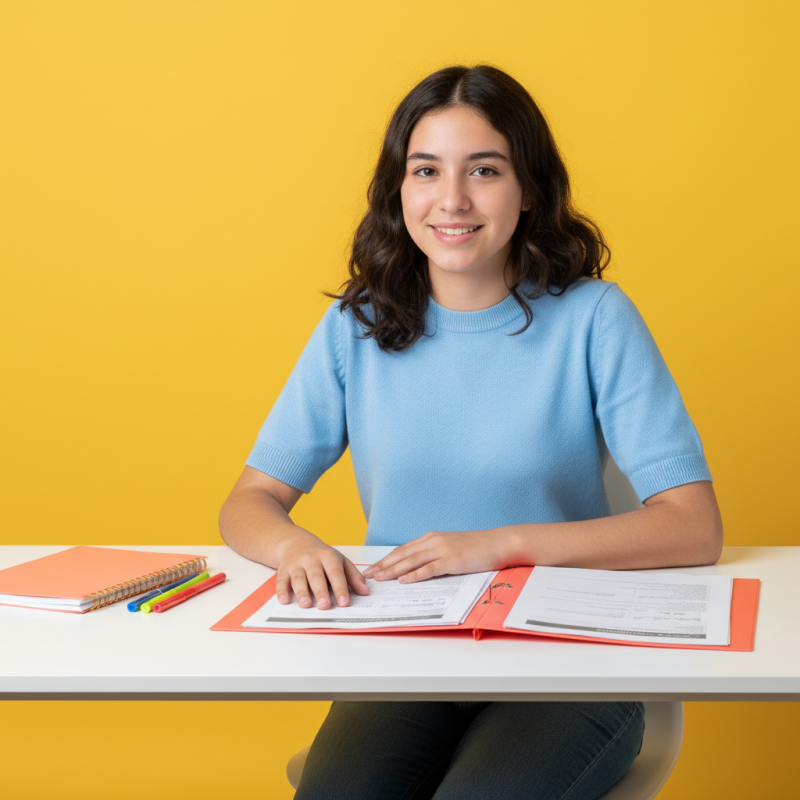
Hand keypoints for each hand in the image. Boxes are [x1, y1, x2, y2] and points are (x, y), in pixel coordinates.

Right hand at [275, 529, 369, 608]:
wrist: (296, 542)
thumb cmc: (321, 555)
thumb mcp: (340, 561)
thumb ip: (353, 576)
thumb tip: (365, 592)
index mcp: (328, 557)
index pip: (335, 573)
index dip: (340, 588)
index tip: (344, 603)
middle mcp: (311, 559)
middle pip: (316, 576)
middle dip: (321, 591)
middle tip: (325, 606)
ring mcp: (296, 564)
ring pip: (298, 579)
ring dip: (301, 592)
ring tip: (306, 605)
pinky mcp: (283, 571)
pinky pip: (281, 581)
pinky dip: (282, 591)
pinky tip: (285, 600)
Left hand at [362, 529, 514, 583]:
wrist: (499, 543)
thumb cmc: (478, 547)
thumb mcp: (452, 546)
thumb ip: (436, 553)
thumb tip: (420, 566)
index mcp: (432, 538)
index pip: (404, 549)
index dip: (387, 559)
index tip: (374, 567)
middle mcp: (434, 541)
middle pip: (403, 554)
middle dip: (384, 565)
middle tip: (369, 575)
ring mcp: (443, 550)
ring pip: (412, 561)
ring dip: (394, 570)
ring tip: (380, 578)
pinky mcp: (452, 560)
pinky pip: (429, 569)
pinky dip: (415, 575)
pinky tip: (404, 580)